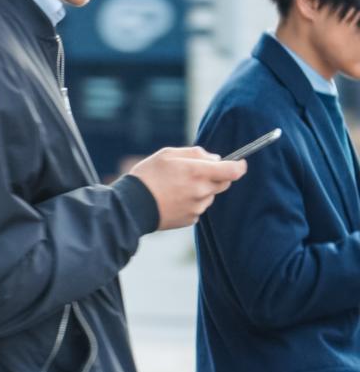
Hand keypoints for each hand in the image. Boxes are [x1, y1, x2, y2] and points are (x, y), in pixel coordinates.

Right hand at [129, 146, 245, 230]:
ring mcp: (197, 207)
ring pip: (209, 196)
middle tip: (195, 173)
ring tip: (176, 187)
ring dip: (201, 190)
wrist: (131, 205)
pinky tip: (173, 199)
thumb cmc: (147, 176)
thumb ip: (195, 152)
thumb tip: (215, 158)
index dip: (239, 165)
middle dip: (215, 176)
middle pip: (223, 183)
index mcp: (197, 172)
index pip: (233, 170)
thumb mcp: (167, 154)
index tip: (239, 162)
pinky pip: (198, 208)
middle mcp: (201, 191)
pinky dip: (191, 203)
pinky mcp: (190, 219)